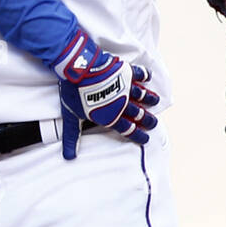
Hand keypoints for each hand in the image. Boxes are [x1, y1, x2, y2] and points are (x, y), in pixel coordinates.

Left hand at [54, 31, 158, 160]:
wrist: (79, 69)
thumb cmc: (74, 94)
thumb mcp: (72, 117)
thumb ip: (73, 137)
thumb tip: (69, 157)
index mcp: (110, 116)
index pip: (128, 129)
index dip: (138, 135)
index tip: (146, 139)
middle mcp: (122, 103)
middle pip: (140, 114)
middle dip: (148, 120)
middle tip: (154, 123)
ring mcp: (125, 87)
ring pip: (143, 96)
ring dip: (150, 99)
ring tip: (156, 101)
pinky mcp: (125, 71)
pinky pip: (140, 74)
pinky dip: (145, 76)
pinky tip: (148, 78)